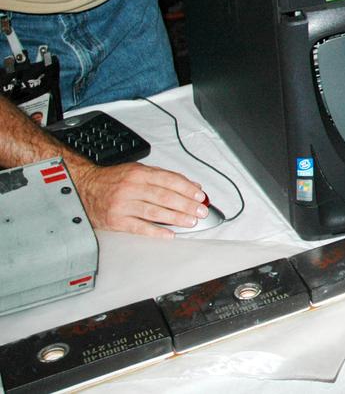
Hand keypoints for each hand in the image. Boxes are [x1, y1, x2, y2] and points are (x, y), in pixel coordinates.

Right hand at [70, 161, 206, 238]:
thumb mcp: (138, 171)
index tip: (200, 195)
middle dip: (186, 205)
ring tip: (190, 222)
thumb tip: (191, 185)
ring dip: (175, 218)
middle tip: (201, 211)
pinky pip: (139, 227)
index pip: (169, 180)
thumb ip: (165, 177)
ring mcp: (123, 205)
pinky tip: (169, 234)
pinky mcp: (116, 220)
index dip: (186, 189)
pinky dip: (155, 231)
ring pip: (154, 212)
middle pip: (164, 197)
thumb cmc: (113, 180)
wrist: (83, 187)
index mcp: (139, 174)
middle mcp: (131, 188)